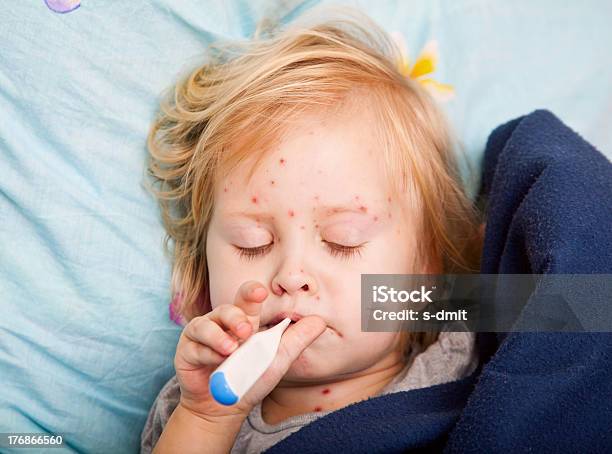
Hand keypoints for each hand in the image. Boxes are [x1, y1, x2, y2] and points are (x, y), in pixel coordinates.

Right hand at [174, 280, 325, 422]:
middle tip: (247, 331)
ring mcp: (203, 334)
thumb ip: (296, 340)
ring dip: (219, 336)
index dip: (252, 292)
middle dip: (236, 316)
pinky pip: (195, 345)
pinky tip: (215, 363)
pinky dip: (207, 353)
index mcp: (244, 319)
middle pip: (227, 307)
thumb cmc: (250, 379)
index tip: (261, 293)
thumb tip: (320, 321)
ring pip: (207, 324)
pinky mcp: (187, 349)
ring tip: (230, 350)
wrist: (224, 407)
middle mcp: (222, 322)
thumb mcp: (277, 360)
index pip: (247, 298)